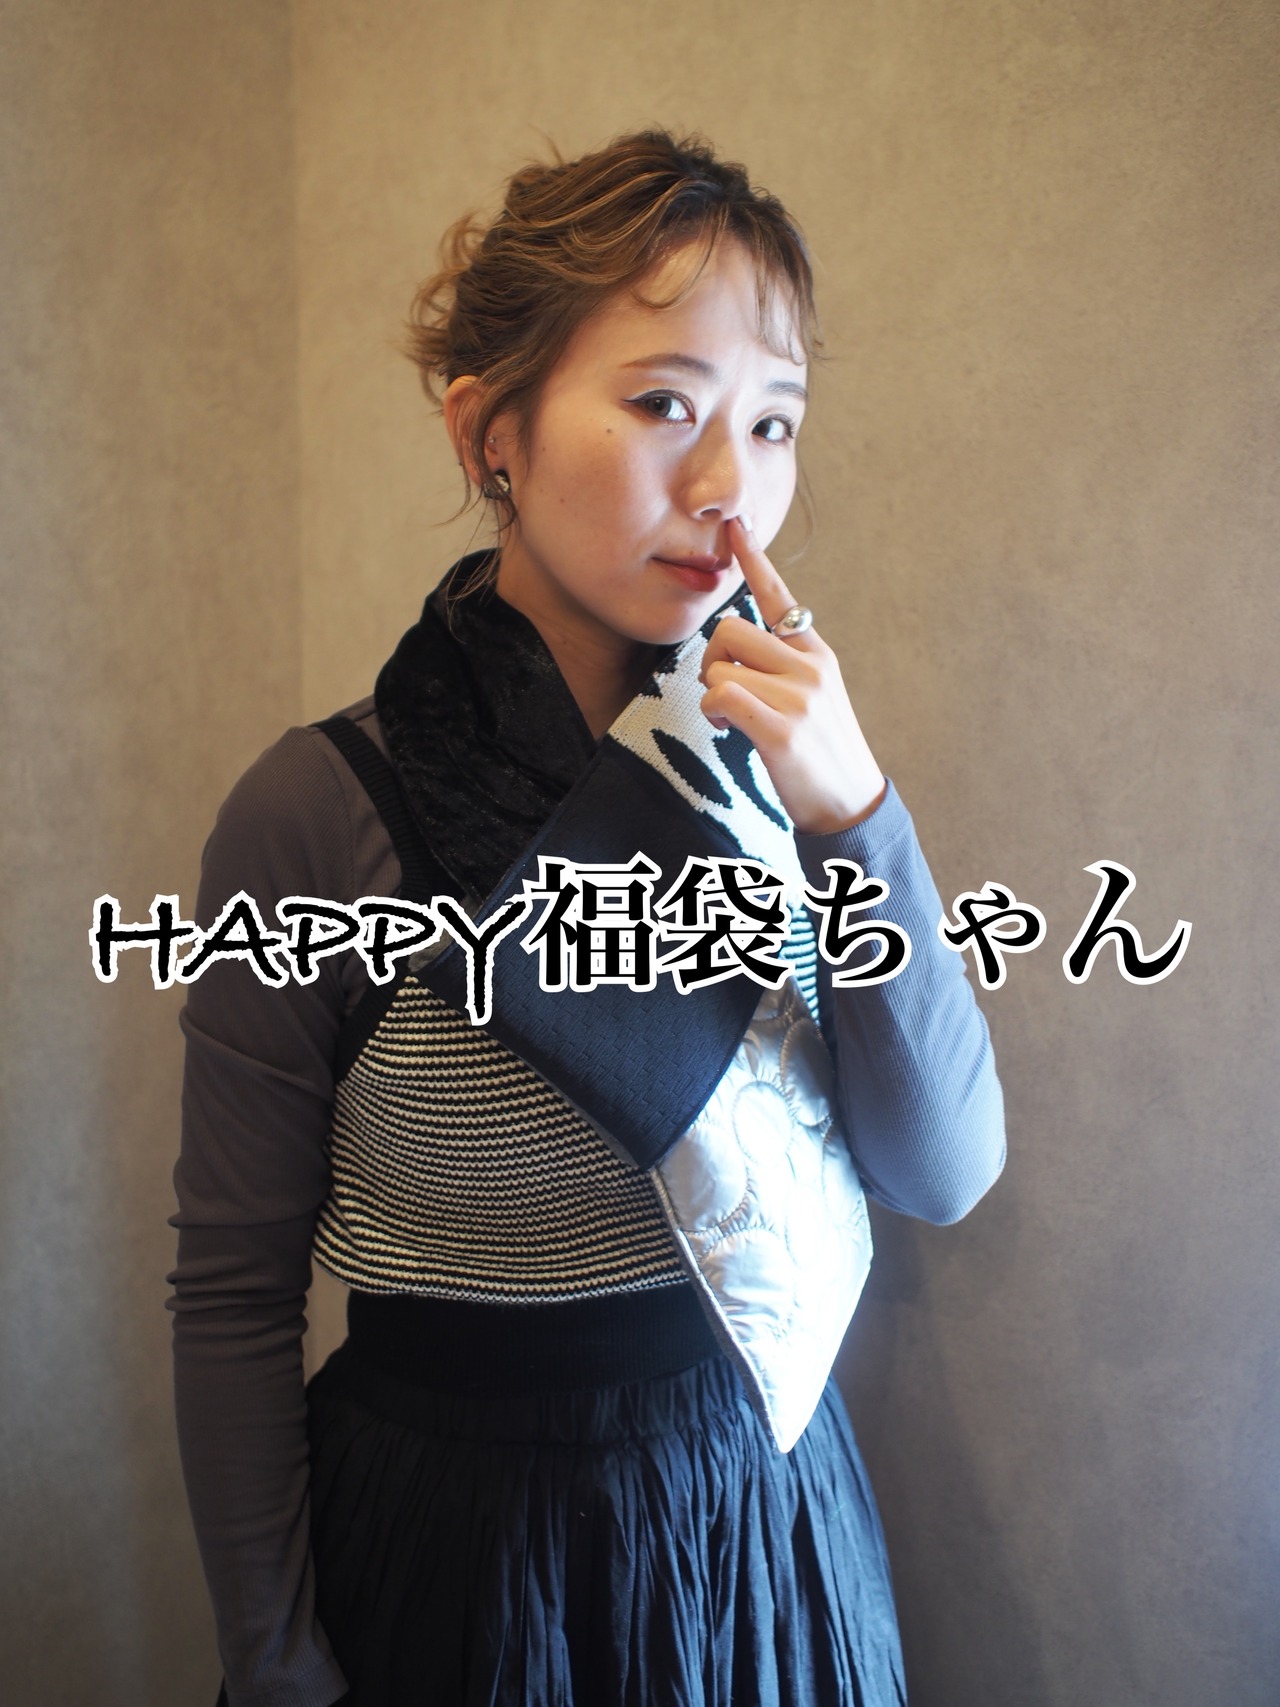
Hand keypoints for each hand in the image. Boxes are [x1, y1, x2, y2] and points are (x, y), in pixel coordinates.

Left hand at [698, 516, 886, 834]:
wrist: (850, 804)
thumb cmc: (819, 753)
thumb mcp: (812, 697)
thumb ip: (782, 667)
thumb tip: (735, 651)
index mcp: (815, 653)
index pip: (779, 596)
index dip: (754, 559)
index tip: (737, 526)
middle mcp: (809, 666)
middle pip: (728, 630)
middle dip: (712, 661)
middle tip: (723, 694)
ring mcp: (799, 696)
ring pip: (720, 667)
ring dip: (713, 695)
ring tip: (733, 720)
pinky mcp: (782, 728)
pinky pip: (723, 697)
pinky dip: (714, 713)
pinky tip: (728, 729)